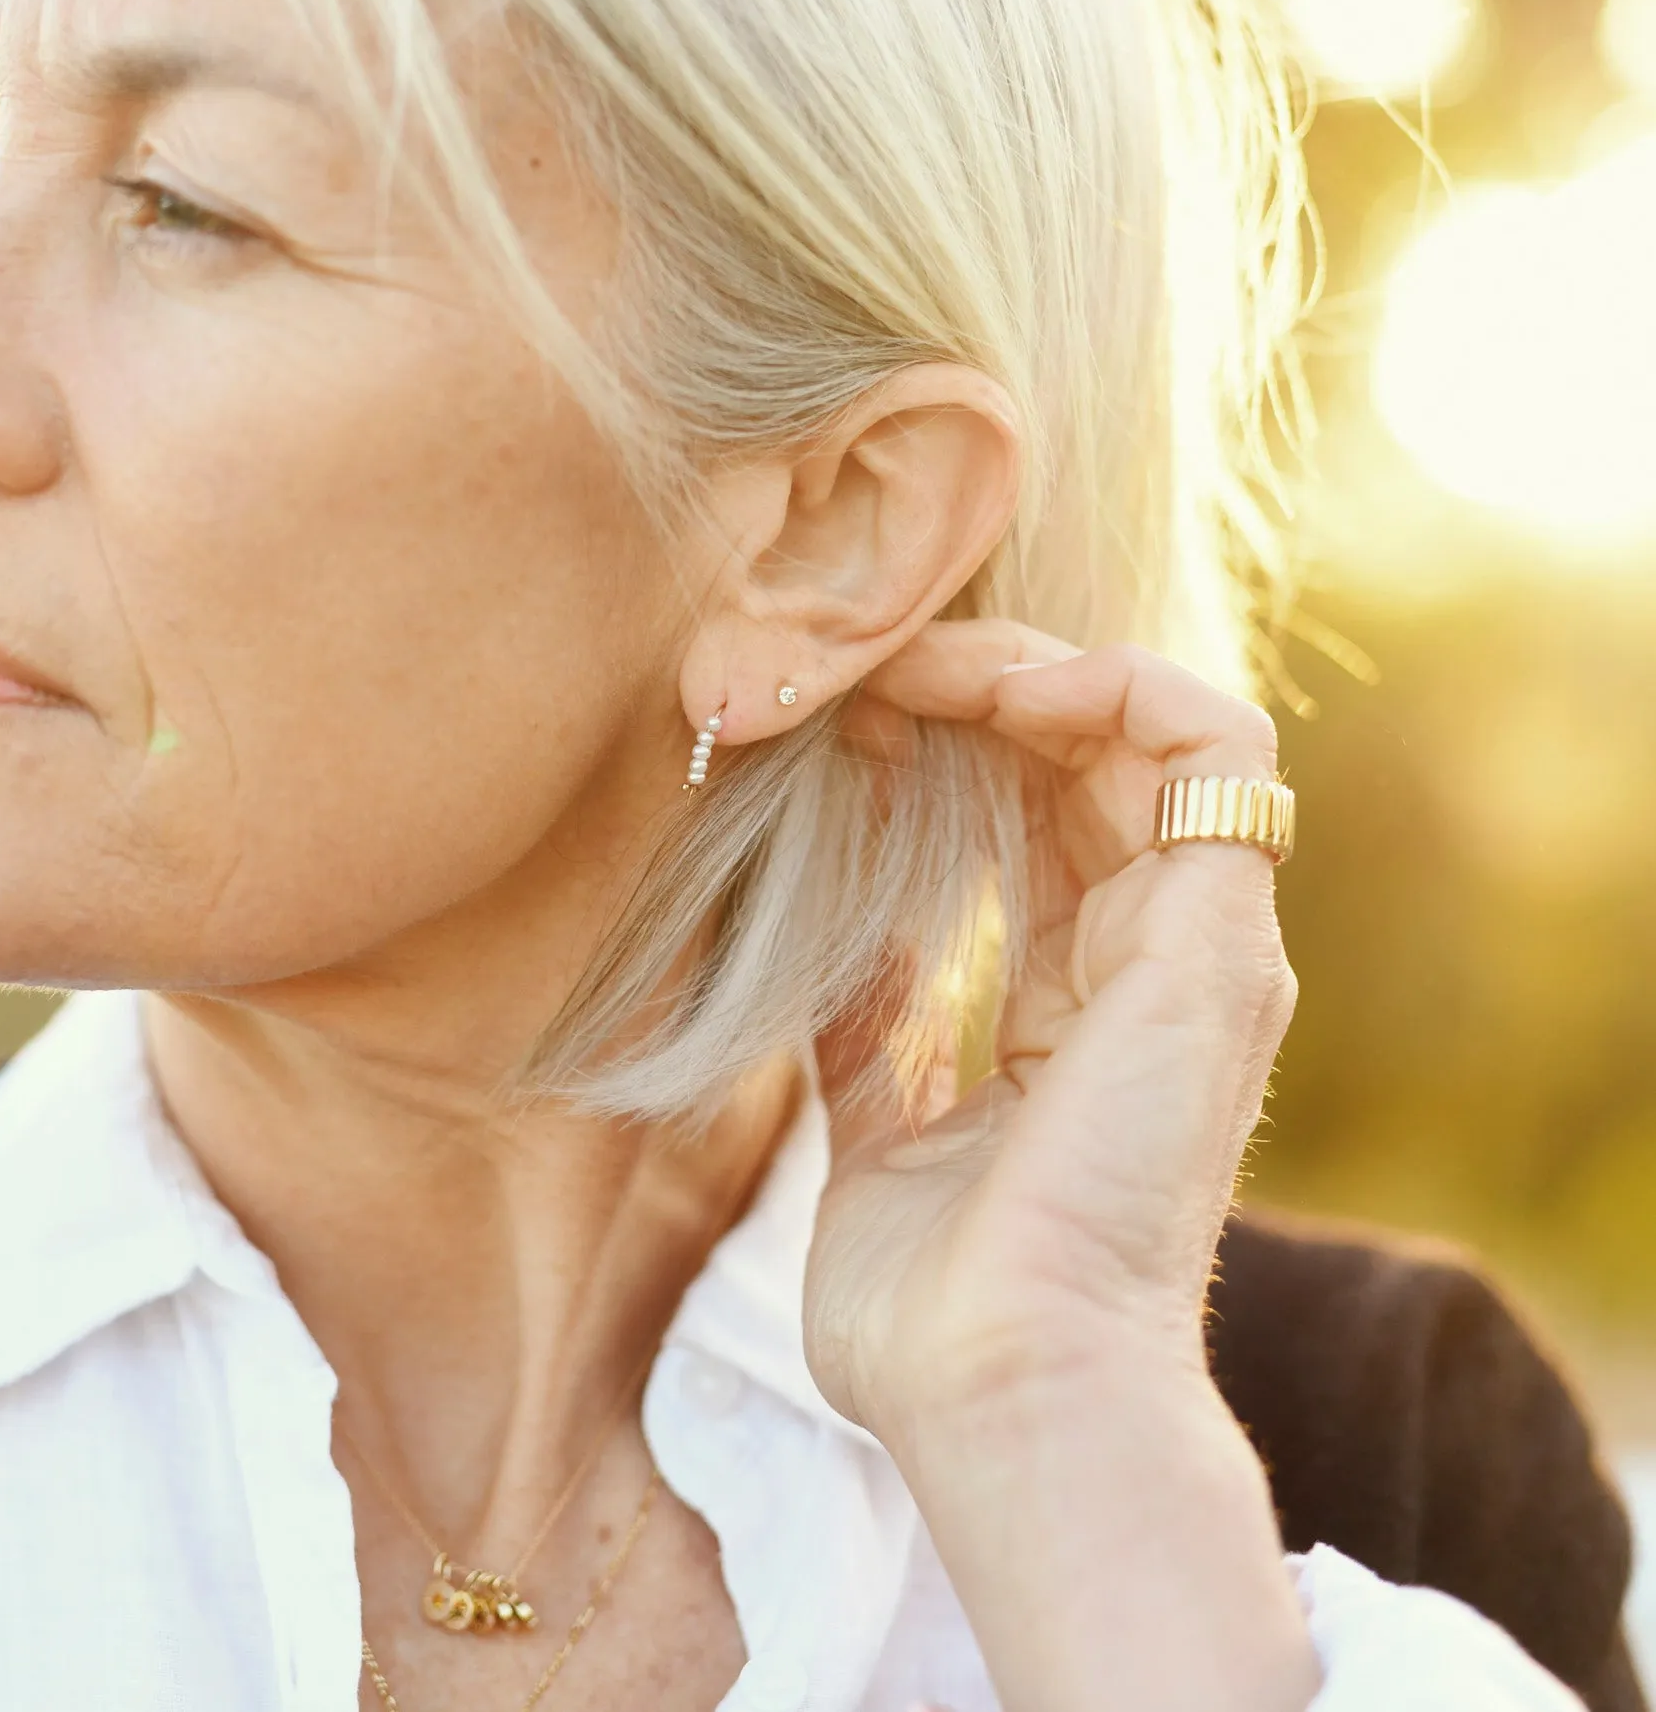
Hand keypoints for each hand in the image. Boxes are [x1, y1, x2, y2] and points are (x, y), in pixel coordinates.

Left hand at [800, 623, 1312, 1711]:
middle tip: (866, 667)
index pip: (1039, 829)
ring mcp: (1197, 946)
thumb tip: (846, 963)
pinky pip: (1216, 748)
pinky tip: (997, 691)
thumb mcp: (885, 1142)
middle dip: (977, 692)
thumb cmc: (941, 1313)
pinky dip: (1115, 685)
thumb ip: (879, 1043)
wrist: (1002, 1392)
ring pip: (1152, 734)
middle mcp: (1155, 964)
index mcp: (1086, 1012)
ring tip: (918, 663)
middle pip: (1088, 765)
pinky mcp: (1217, 938)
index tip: (838, 726)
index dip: (947, 753)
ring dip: (1030, 670)